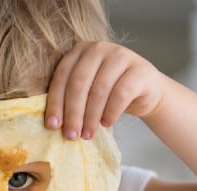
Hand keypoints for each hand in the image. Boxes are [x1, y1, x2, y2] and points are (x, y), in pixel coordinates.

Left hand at [45, 42, 163, 139]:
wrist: (144, 91)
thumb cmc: (108, 93)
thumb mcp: (86, 92)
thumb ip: (69, 98)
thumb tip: (52, 124)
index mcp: (80, 51)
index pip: (62, 76)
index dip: (56, 102)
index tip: (52, 126)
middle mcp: (99, 48)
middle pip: (79, 83)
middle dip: (73, 113)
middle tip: (71, 135)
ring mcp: (121, 56)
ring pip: (99, 90)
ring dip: (91, 117)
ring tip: (87, 134)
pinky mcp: (140, 70)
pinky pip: (121, 94)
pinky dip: (111, 112)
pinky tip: (106, 124)